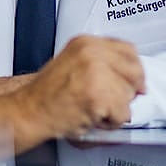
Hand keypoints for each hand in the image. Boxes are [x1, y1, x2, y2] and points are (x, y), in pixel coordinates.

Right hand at [2, 35, 144, 144]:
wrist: (30, 110)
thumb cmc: (47, 94)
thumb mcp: (73, 63)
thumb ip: (100, 63)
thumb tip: (128, 75)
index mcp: (86, 43)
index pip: (129, 50)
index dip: (132, 70)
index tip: (129, 80)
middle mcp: (92, 53)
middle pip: (135, 72)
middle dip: (127, 90)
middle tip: (107, 99)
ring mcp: (96, 72)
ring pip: (130, 96)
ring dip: (116, 109)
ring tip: (93, 107)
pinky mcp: (99, 95)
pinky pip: (123, 114)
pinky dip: (111, 122)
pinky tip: (92, 116)